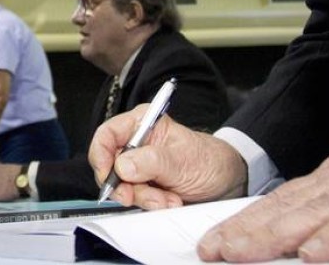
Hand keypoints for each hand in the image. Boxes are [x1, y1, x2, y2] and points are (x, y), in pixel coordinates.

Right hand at [89, 105, 245, 208]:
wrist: (227, 182)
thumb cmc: (210, 160)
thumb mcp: (183, 160)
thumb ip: (152, 161)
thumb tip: (123, 166)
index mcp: (141, 123)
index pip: (106, 135)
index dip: (101, 156)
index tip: (108, 176)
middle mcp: (136, 143)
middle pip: (110, 166)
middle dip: (128, 186)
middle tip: (144, 196)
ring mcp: (139, 166)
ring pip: (122, 186)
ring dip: (145, 198)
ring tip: (170, 198)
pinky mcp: (144, 185)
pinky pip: (135, 199)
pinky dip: (151, 204)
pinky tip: (169, 201)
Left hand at [197, 151, 328, 261]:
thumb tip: (296, 252)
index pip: (278, 205)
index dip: (244, 225)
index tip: (212, 244)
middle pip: (283, 209)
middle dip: (243, 233)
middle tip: (211, 252)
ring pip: (310, 216)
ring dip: (272, 237)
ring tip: (240, 255)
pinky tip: (311, 256)